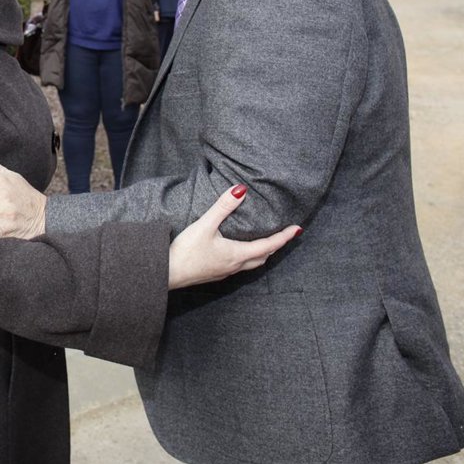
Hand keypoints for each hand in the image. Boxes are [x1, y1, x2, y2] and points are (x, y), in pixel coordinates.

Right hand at [168, 185, 301, 288]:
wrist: (166, 272)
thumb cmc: (185, 251)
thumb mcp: (205, 225)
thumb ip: (223, 207)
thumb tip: (241, 190)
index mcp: (237, 254)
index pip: (268, 245)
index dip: (284, 237)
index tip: (297, 229)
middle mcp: (234, 265)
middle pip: (262, 257)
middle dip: (275, 247)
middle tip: (284, 236)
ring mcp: (224, 271)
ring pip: (251, 264)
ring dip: (261, 254)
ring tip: (265, 243)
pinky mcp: (214, 273)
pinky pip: (238, 267)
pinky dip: (247, 258)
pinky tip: (237, 252)